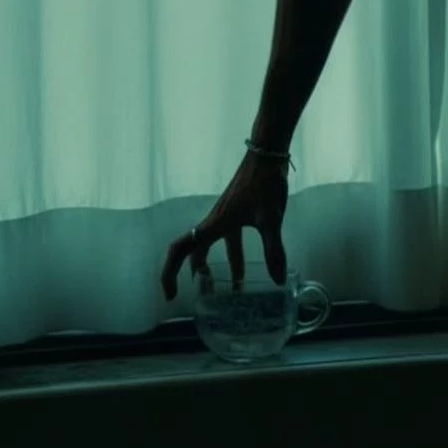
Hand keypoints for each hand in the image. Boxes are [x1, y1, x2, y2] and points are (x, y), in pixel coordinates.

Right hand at [160, 150, 289, 301]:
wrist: (267, 152)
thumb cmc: (264, 182)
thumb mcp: (269, 218)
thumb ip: (273, 250)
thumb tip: (278, 281)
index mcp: (214, 224)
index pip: (180, 250)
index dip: (170, 273)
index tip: (171, 295)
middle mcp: (214, 220)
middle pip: (194, 250)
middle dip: (195, 273)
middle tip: (204, 295)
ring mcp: (226, 213)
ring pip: (215, 244)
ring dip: (222, 265)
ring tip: (237, 286)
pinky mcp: (238, 208)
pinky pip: (230, 235)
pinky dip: (236, 252)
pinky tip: (256, 258)